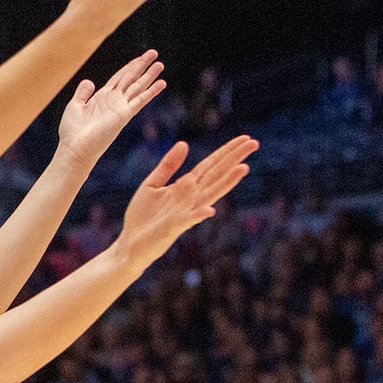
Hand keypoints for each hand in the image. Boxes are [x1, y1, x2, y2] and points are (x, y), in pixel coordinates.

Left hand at [56, 49, 166, 167]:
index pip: (119, 78)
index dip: (130, 67)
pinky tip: (162, 83)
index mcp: (102, 97)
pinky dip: (151, 92)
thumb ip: (83, 93)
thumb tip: (89, 81)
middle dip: (142, 66)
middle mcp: (114, 101)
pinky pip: (140, 100)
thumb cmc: (72, 131)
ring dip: (149, 76)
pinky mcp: (124, 115)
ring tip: (160, 64)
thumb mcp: (75, 106)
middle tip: (154, 53)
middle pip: (131, 79)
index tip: (140, 58)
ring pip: (138, 87)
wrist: (75, 148)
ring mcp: (120, 107)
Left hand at [116, 134, 256, 269]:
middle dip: (234, 159)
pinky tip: (210, 209)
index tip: (245, 138)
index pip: (210, 165)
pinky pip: (188, 220)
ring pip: (209, 194)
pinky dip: (199, 214)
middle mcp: (190, 198)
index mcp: (185, 187)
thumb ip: (168, 166)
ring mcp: (185, 212)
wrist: (129, 244)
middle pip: (216, 175)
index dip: (226, 152)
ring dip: (227, 182)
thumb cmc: (142, 216)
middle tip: (254, 143)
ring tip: (244, 168)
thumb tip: (184, 143)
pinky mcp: (173, 227)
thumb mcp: (152, 184)